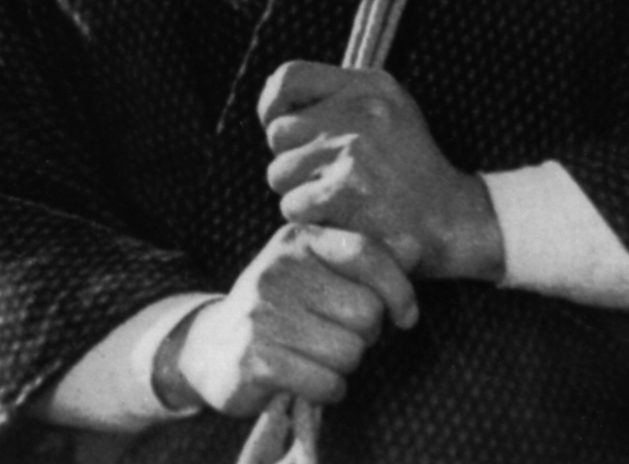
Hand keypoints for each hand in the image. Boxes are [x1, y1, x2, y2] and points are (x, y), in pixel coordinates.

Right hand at [171, 223, 416, 417]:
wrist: (212, 346)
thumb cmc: (279, 307)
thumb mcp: (316, 271)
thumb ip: (366, 260)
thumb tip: (416, 247)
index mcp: (297, 240)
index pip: (366, 252)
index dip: (399, 288)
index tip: (405, 316)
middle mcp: (277, 269)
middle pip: (366, 311)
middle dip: (364, 334)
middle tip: (335, 335)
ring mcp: (263, 314)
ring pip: (350, 352)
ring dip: (344, 366)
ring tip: (315, 356)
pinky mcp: (257, 358)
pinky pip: (327, 382)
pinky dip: (327, 389)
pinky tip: (305, 377)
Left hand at [259, 61, 503, 281]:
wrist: (454, 221)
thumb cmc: (410, 168)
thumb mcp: (388, 111)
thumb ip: (337, 97)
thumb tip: (272, 97)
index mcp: (370, 86)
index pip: (289, 77)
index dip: (271, 104)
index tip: (280, 127)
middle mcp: (361, 109)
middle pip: (278, 131)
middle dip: (292, 159)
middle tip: (326, 176)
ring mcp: (353, 149)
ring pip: (279, 172)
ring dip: (298, 192)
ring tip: (337, 197)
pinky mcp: (346, 190)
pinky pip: (293, 204)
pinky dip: (309, 218)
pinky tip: (340, 218)